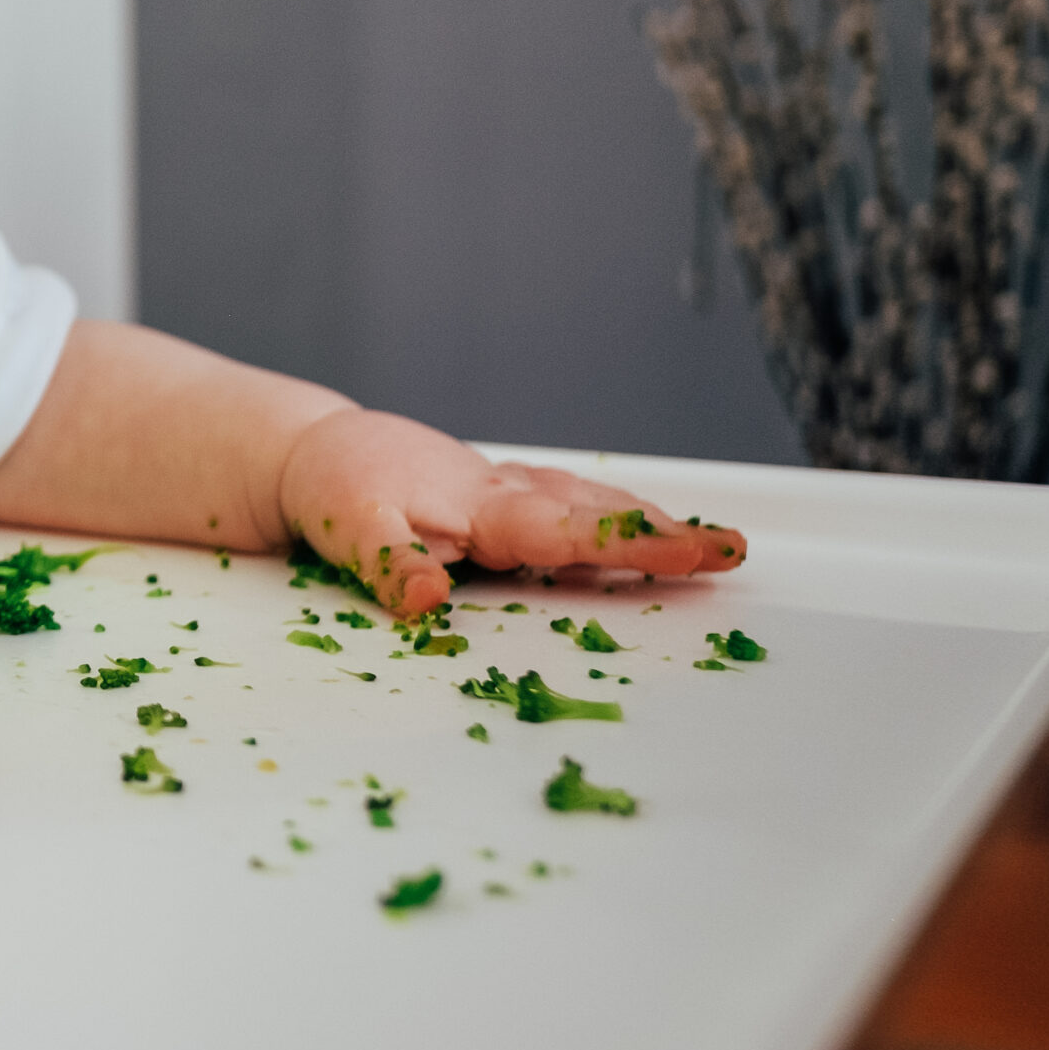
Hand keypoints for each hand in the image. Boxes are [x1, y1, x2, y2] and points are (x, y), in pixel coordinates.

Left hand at [277, 410, 747, 616]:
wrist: (316, 451)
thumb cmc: (334, 487)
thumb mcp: (344, 527)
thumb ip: (388, 563)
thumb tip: (427, 598)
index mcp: (479, 505)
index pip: (565, 533)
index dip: (627, 546)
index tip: (690, 554)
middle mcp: (504, 493)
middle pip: (596, 513)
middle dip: (666, 534)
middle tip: (732, 553)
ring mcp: (506, 491)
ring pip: (589, 503)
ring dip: (648, 523)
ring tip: (710, 547)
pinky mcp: (500, 495)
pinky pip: (569, 504)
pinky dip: (612, 515)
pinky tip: (644, 531)